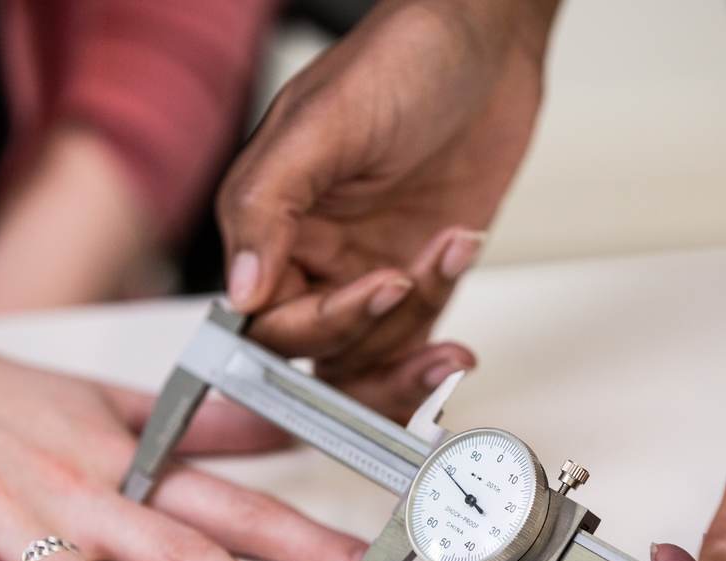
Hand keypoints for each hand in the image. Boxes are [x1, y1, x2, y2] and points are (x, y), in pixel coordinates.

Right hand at [216, 0, 557, 422]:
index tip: (374, 289)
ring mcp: (366, 270)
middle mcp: (312, 255)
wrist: (485, 40)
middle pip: (317, 349)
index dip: (318, 322)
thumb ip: (266, 206)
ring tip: (448, 251)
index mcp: (271, 221)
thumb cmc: (403, 57)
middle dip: (368, 328)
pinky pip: (414, 335)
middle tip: (407, 280)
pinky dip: (440, 317)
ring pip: (368, 355)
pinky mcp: (418, 276)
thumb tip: (240, 292)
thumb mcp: (322, 123)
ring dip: (414, 324)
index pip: (268, 317)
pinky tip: (459, 249)